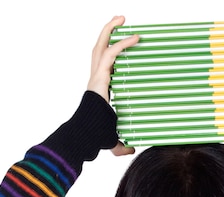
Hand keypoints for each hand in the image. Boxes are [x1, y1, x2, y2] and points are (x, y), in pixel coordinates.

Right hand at [87, 15, 138, 155]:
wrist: (88, 135)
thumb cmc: (96, 136)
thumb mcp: (113, 140)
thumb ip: (122, 144)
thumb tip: (132, 151)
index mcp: (99, 88)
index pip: (104, 65)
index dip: (113, 53)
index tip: (125, 44)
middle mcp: (95, 78)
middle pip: (98, 48)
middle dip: (107, 33)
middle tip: (120, 21)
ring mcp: (96, 76)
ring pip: (100, 46)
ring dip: (110, 30)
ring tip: (122, 18)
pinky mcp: (100, 76)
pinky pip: (111, 54)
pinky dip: (122, 44)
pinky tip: (135, 38)